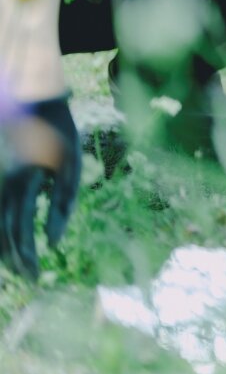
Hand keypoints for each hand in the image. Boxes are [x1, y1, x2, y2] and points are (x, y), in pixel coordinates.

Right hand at [0, 95, 80, 279]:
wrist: (30, 94)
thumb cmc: (57, 128)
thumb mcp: (71, 161)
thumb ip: (63, 202)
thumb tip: (54, 241)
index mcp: (22, 181)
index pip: (19, 232)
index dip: (26, 258)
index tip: (37, 277)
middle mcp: (0, 183)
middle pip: (0, 234)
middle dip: (14, 261)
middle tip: (31, 279)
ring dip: (2, 250)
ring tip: (19, 267)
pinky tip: (8, 243)